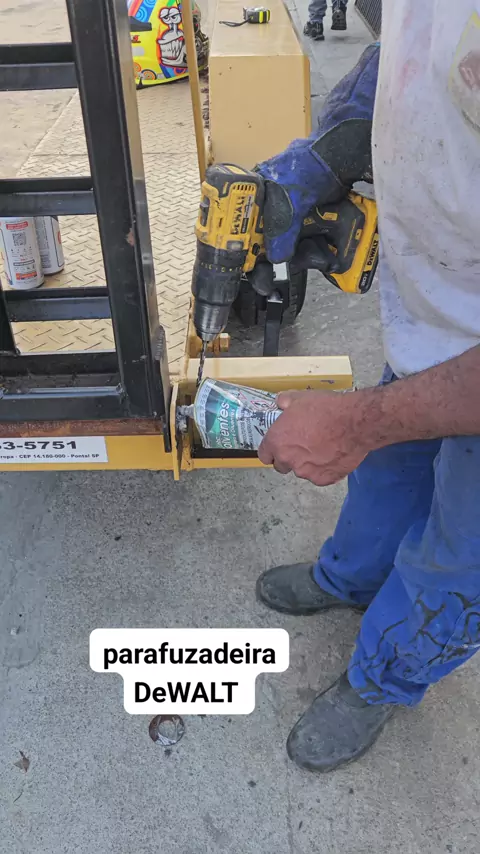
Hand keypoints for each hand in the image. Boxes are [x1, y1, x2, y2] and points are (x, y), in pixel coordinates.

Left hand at [258, 389, 372, 485]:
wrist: (354, 423)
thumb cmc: (326, 409)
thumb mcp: (301, 398)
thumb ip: (285, 402)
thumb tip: (281, 403)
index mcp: (277, 441)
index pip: (264, 455)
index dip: (271, 450)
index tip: (279, 446)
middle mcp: (288, 460)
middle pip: (282, 466)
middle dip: (289, 458)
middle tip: (303, 446)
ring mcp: (306, 472)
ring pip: (302, 471)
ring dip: (308, 464)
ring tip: (323, 448)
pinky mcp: (324, 479)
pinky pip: (320, 476)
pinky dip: (325, 469)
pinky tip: (333, 455)